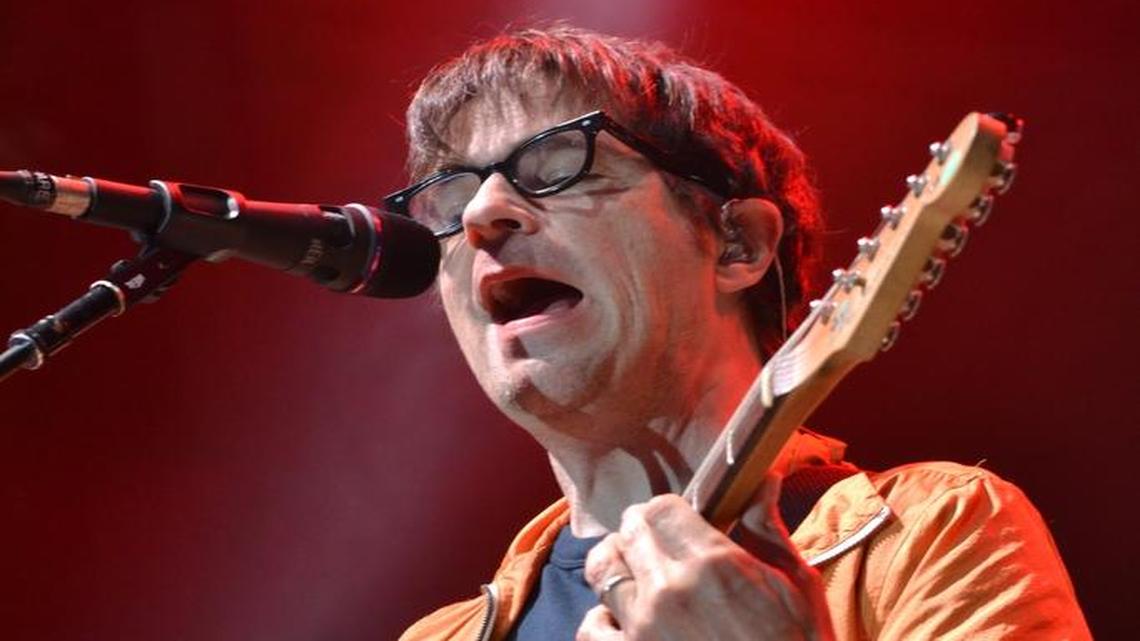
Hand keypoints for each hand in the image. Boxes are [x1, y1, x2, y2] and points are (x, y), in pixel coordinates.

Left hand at [578, 475, 834, 640]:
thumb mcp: (796, 587)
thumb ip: (767, 530)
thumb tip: (762, 481)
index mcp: (713, 564)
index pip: (661, 508)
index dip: (668, 511)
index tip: (675, 521)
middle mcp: (669, 591)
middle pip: (628, 533)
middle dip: (641, 533)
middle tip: (656, 546)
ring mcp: (643, 630)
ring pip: (603, 573)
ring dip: (619, 571)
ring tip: (638, 579)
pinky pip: (591, 629)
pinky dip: (602, 622)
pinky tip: (622, 623)